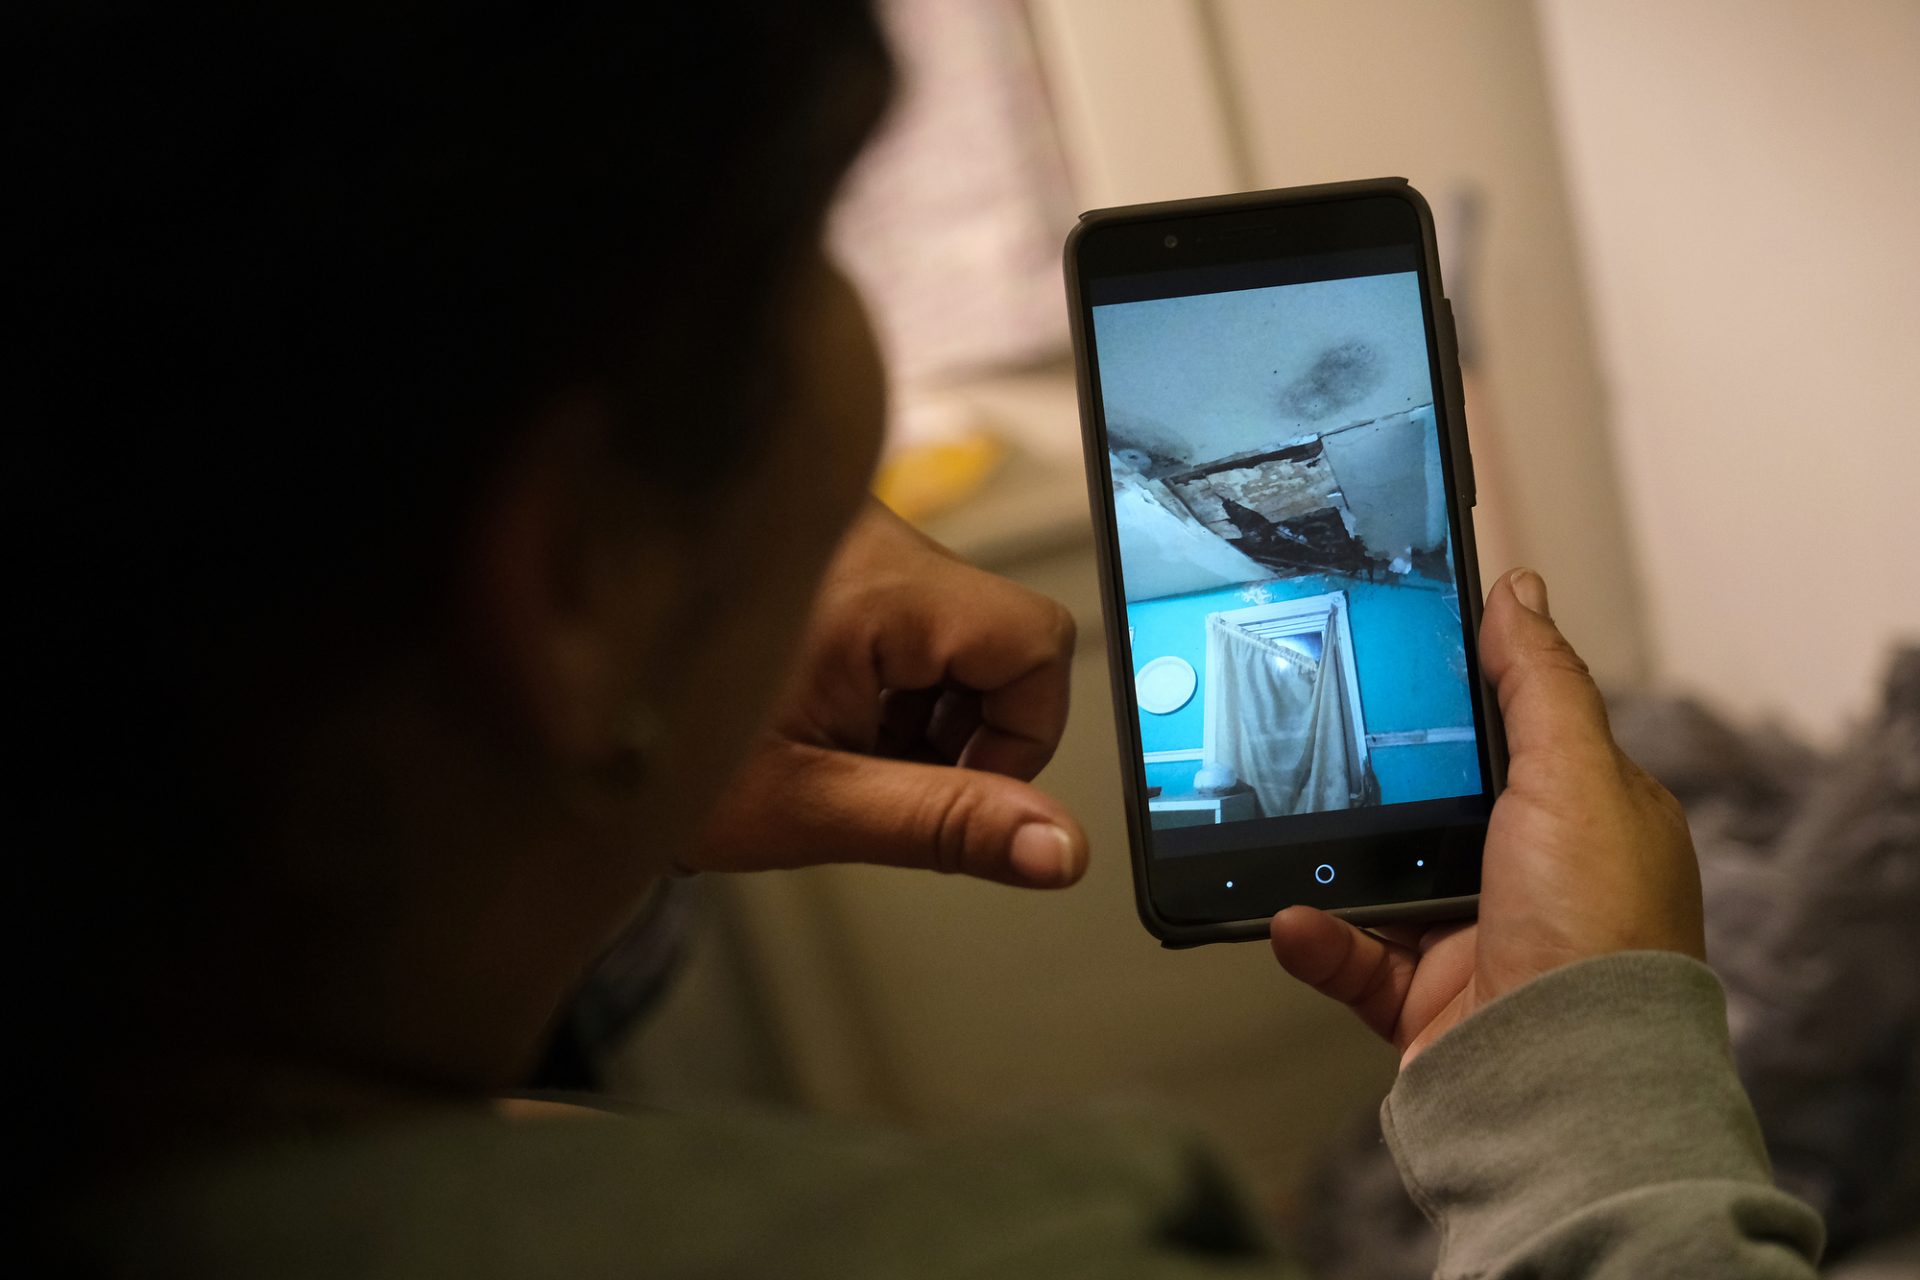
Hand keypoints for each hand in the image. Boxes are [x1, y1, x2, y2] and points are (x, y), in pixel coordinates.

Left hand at [686, 500, 1087, 886]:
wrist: (548, 724)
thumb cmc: (656, 758)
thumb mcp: (812, 805)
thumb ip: (947, 825)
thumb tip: (1059, 849)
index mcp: (873, 585)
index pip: (1034, 640)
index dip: (1022, 733)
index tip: (956, 789)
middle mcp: (867, 537)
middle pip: (998, 635)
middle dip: (960, 727)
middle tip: (878, 774)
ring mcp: (847, 537)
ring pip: (955, 631)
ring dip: (922, 709)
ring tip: (836, 748)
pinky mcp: (828, 551)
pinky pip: (905, 618)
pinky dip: (888, 683)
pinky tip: (824, 717)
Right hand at [1269, 568, 1703, 1064]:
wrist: (1563, 1086)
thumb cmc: (1596, 933)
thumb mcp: (1573, 777)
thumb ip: (1539, 682)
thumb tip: (1518, 593)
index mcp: (1585, 817)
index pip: (1514, 732)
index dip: (1456, 692)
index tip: (1390, 654)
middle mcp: (1535, 877)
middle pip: (1435, 804)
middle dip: (1375, 782)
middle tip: (1313, 740)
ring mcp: (1477, 939)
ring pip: (1380, 879)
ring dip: (1330, 863)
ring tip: (1283, 835)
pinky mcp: (1425, 999)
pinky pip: (1350, 956)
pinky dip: (1315, 938)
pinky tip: (1292, 917)